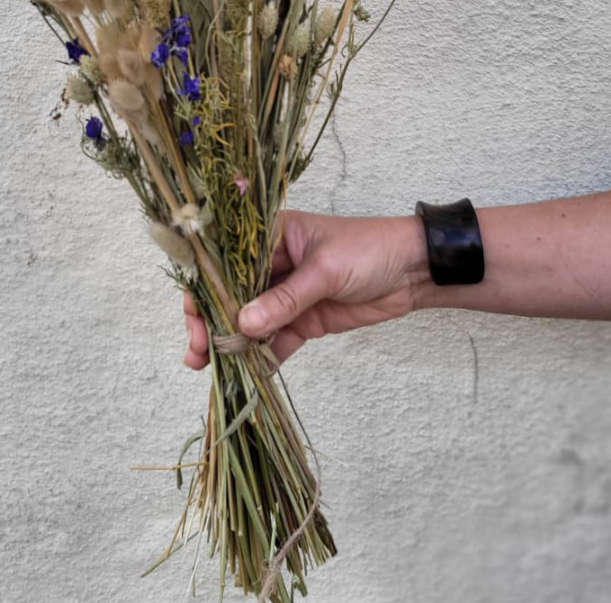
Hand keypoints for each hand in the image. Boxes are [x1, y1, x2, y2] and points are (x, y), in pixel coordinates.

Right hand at [183, 209, 427, 367]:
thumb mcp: (326, 269)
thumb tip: (244, 323)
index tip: (195, 319)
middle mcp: (272, 264)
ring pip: (250, 321)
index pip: (226, 262)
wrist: (415, 270)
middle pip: (231, 294)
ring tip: (213, 369)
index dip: (206, 289)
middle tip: (199, 352)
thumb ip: (286, 298)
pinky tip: (249, 375)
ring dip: (232, 344)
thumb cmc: (370, 249)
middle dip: (212, 322)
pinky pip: (276, 340)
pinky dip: (263, 357)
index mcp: (271, 236)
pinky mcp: (304, 319)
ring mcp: (287, 294)